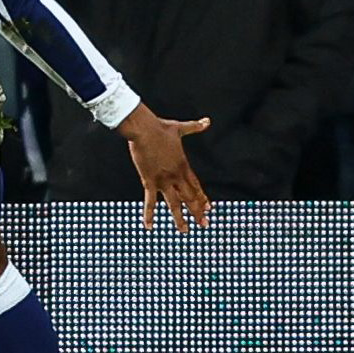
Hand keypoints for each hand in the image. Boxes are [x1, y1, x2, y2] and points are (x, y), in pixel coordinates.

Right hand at [117, 103, 211, 230]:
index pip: (196, 186)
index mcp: (183, 165)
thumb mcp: (181, 128)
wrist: (144, 129)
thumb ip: (195, 127)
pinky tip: (149, 227)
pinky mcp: (149, 181)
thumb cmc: (160, 128)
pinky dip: (149, 215)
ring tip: (185, 231)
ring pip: (174, 204)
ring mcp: (163, 180)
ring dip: (180, 218)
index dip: (203, 198)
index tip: (209, 209)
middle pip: (190, 198)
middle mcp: (176, 176)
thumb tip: (207, 121)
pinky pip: (150, 202)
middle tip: (205, 224)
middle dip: (198, 212)